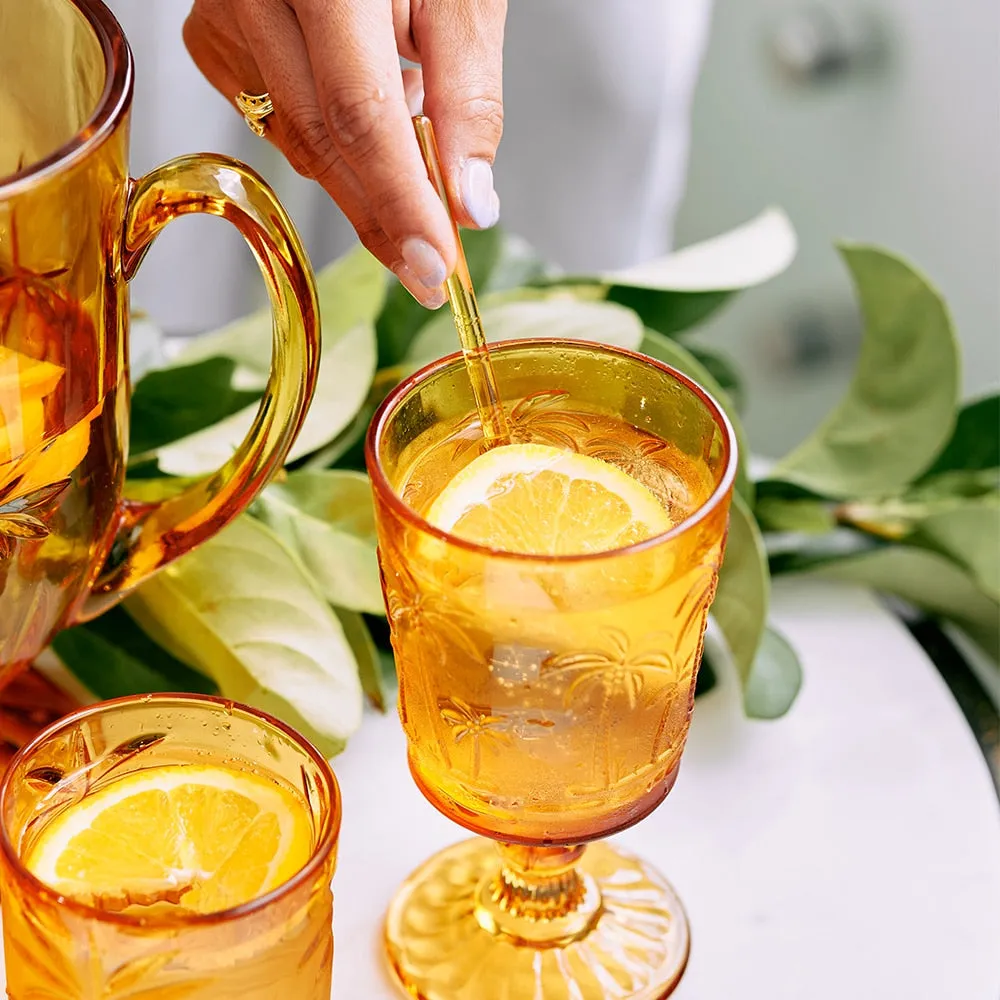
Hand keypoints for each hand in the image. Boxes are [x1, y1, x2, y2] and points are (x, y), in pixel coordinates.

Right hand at [184, 0, 505, 307]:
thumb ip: (468, 95)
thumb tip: (469, 202)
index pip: (361, 115)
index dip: (399, 203)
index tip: (434, 267)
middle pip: (324, 140)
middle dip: (385, 216)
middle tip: (431, 266)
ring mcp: (226, 13)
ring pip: (298, 140)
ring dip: (362, 186)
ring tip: (415, 194)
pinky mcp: (214, 34)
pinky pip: (276, 118)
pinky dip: (329, 146)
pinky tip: (365, 136)